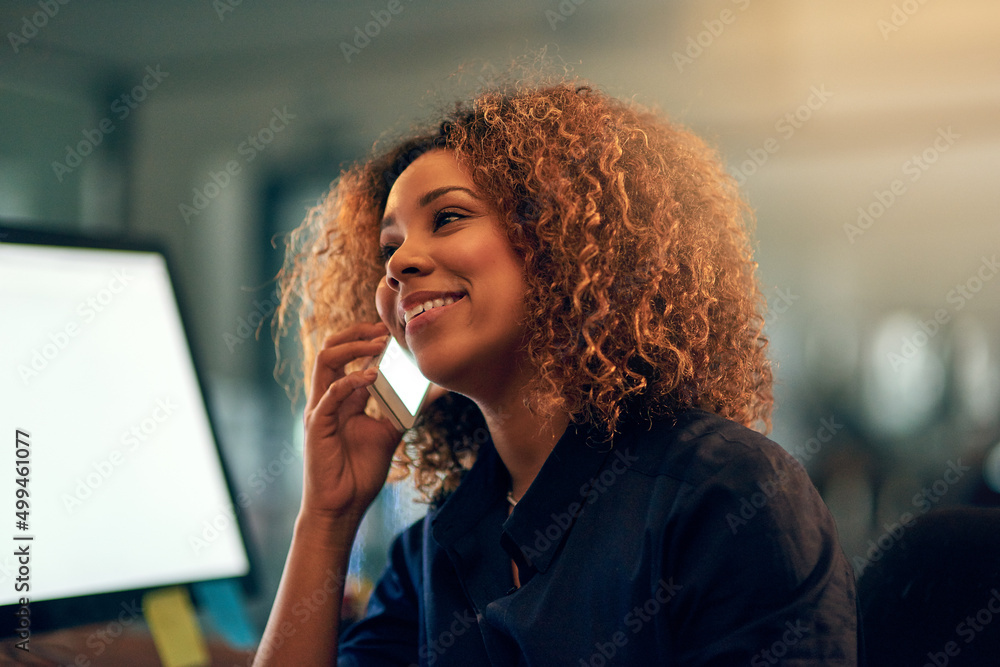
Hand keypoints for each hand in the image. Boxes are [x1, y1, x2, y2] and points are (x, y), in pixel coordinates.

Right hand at [300, 322, 401, 520]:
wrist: (342, 506)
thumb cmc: (360, 472)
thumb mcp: (391, 433)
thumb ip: (408, 410)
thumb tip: (436, 391)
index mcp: (342, 397)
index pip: (349, 356)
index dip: (366, 337)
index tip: (392, 329)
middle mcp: (328, 398)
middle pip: (331, 349)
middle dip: (356, 333)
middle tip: (383, 327)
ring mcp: (320, 409)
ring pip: (325, 361)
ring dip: (352, 347)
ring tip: (378, 343)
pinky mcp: (317, 425)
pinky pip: (330, 393)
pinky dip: (351, 381)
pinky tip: (373, 376)